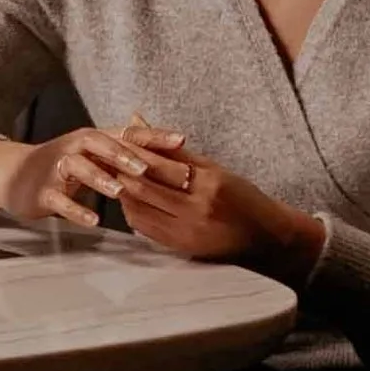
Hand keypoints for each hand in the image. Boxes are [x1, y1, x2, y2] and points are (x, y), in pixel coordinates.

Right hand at [0, 122, 197, 233]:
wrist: (14, 175)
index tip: (181, 141)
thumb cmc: (63, 167)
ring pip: (79, 167)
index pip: (127, 133)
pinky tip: (94, 220)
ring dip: (100, 178)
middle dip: (126, 156)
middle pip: (102, 144)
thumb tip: (170, 153)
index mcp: (94, 139)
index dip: (154, 136)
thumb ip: (126, 152)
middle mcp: (76, 148)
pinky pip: (60, 200)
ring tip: (120, 191)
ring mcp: (57, 169)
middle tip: (149, 169)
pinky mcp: (44, 192)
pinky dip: (76, 210)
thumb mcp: (95, 155)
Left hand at [115, 142, 324, 279]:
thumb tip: (140, 122)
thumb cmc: (243, 197)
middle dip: (120, 170)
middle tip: (104, 156)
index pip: (160, 165)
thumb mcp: (216, 169)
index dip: (134, 153)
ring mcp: (187, 232)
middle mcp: (197, 209)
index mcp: (209, 184)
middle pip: (144, 188)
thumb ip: (177, 150)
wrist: (265, 238)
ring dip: (122, 191)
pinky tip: (129, 198)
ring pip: (139, 209)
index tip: (117, 140)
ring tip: (111, 174)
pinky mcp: (180, 247)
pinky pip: (144, 228)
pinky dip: (132, 211)